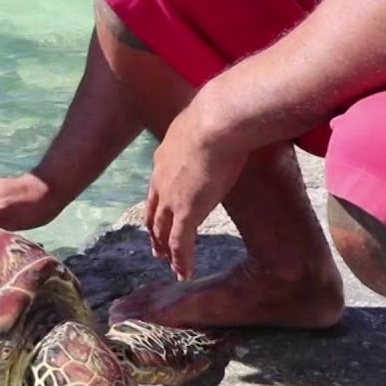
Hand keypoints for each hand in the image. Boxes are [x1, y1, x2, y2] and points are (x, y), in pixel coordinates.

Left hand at [145, 104, 246, 280]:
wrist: (216, 119)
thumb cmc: (222, 111)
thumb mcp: (210, 119)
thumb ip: (214, 125)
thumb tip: (231, 115)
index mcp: (166, 156)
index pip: (159, 184)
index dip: (159, 201)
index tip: (159, 212)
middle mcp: (162, 179)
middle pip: (154, 210)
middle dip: (155, 229)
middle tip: (155, 246)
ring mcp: (172, 197)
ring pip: (163, 230)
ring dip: (165, 249)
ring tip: (167, 263)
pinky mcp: (186, 212)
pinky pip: (179, 243)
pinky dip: (180, 260)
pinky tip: (183, 274)